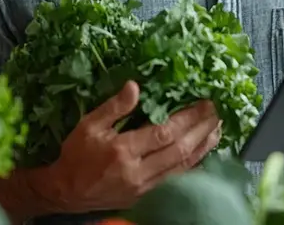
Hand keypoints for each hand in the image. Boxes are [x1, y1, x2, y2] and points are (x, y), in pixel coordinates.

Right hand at [41, 81, 220, 212]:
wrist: (66, 193)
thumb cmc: (77, 155)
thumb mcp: (88, 125)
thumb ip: (114, 107)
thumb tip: (135, 85)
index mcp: (124, 150)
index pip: (165, 133)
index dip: (188, 118)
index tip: (204, 103)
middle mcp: (138, 171)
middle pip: (180, 150)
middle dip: (201, 130)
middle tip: (217, 113)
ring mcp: (145, 187)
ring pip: (183, 167)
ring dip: (203, 148)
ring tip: (217, 130)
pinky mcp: (147, 196)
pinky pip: (176, 180)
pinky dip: (193, 166)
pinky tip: (203, 155)